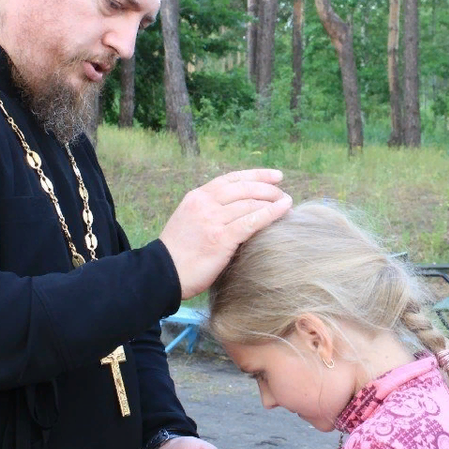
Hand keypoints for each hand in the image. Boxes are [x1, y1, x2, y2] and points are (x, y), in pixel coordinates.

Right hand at [159, 169, 292, 299]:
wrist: (161, 274)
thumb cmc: (178, 254)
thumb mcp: (189, 221)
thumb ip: (210, 212)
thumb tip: (238, 210)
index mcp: (197, 196)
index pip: (232, 179)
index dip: (257, 175)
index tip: (275, 176)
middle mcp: (205, 203)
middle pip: (245, 188)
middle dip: (268, 189)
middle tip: (283, 194)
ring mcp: (213, 219)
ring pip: (251, 203)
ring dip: (273, 201)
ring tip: (288, 205)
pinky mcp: (221, 238)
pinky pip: (252, 221)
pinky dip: (272, 213)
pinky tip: (284, 210)